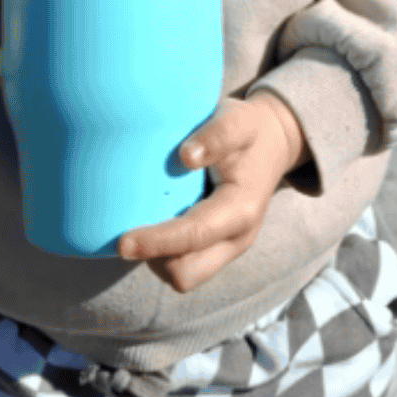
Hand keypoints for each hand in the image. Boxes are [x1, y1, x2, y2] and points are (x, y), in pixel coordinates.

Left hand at [118, 91, 311, 292]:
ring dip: (159, 256)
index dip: (157, 241)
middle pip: (186, 274)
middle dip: (156, 258)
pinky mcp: (217, 247)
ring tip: (148, 219)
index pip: (194, 235)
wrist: (273, 143)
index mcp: (241, 211)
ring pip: (183, 275)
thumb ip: (217, 135)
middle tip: (131, 230)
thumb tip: (186, 156)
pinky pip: (184, 263)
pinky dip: (166, 250)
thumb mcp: (238, 121)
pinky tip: (159, 218)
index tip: (123, 242)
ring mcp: (227, 247)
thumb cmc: (249, 131)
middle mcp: (236, 238)